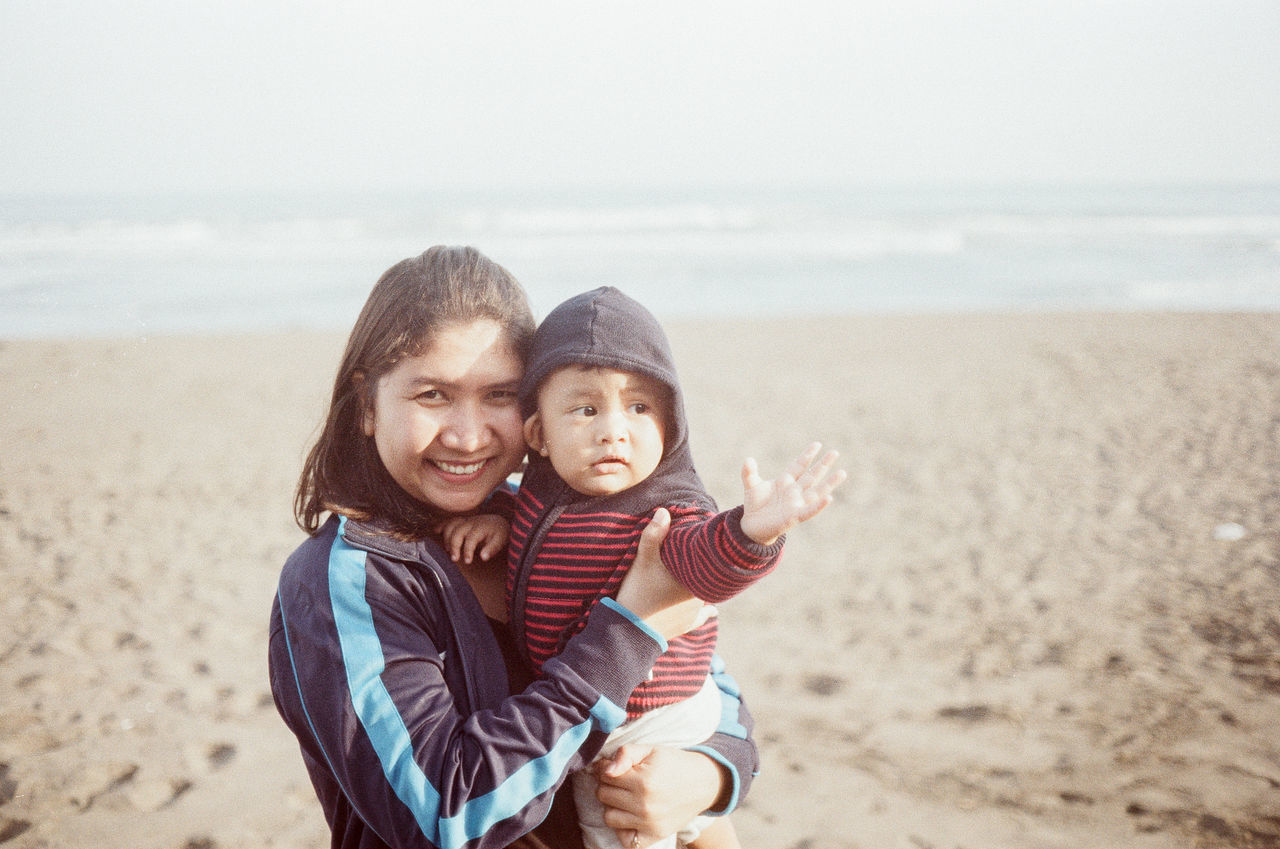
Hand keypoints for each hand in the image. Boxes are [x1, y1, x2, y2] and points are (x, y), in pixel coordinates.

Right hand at [437, 514, 508, 564]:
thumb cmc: (498, 534)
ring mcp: (463, 521)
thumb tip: (483, 557)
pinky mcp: (459, 521)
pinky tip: (435, 531)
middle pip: (457, 532)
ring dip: (446, 538)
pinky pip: (448, 521)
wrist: (497, 522)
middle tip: (454, 559)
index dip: (468, 550)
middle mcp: (470, 522)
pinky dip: (441, 526)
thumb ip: (492, 549)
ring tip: (447, 551)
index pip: (471, 538)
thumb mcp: (500, 541)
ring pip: (450, 526)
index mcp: (481, 527)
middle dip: (453, 546)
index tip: (467, 561)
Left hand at [594, 745, 723, 848]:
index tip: (613, 767)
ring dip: (613, 806)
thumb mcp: (651, 749)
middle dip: (608, 785)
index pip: (605, 776)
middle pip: (604, 796)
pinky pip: (626, 839)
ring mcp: (649, 823)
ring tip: (626, 797)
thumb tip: (606, 770)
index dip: (605, 768)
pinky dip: (623, 829)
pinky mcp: (655, 836)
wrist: (703, 783)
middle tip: (622, 780)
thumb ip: (626, 753)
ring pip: (609, 817)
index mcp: (643, 781)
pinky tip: (631, 815)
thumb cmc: (674, 763)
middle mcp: (645, 805)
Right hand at [614, 508, 703, 640]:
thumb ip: (653, 534)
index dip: (706, 549)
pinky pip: (702, 616)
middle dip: (704, 565)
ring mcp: (694, 612)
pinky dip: (705, 612)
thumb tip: (664, 511)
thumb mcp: (642, 561)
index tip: (706, 539)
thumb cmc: (638, 593)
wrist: (629, 632)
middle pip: (706, 574)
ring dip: (702, 584)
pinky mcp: (687, 626)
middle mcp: (700, 595)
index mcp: (694, 578)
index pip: (708, 559)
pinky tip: (712, 611)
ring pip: (705, 592)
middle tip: (701, 554)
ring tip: (700, 573)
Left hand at [739, 441, 846, 545]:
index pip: (799, 465)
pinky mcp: (795, 516)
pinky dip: (819, 505)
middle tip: (835, 452)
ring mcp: (796, 503)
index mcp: (785, 480)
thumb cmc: (755, 504)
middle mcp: (794, 490)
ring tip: (842, 473)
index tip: (817, 444)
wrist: (752, 525)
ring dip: (829, 483)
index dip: (807, 455)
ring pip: (816, 491)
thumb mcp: (751, 485)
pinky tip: (829, 498)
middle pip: (812, 475)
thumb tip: (748, 459)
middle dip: (823, 464)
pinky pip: (810, 509)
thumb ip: (749, 472)